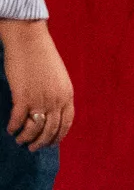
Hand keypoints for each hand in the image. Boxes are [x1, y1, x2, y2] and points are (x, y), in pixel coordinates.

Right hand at [1, 23, 73, 149]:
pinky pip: (19, 119)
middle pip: (51, 129)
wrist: (29, 41)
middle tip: (32, 148)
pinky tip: (10, 128)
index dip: (58, 136)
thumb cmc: (42, 57)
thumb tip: (51, 110)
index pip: (66, 123)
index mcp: (67, 94)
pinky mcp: (23, 96)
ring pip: (34, 128)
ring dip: (26, 137)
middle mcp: (56, 99)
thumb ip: (57, 94)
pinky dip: (14, 126)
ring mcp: (40, 99)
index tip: (51, 144)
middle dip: (41, 142)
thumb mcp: (58, 78)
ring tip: (19, 140)